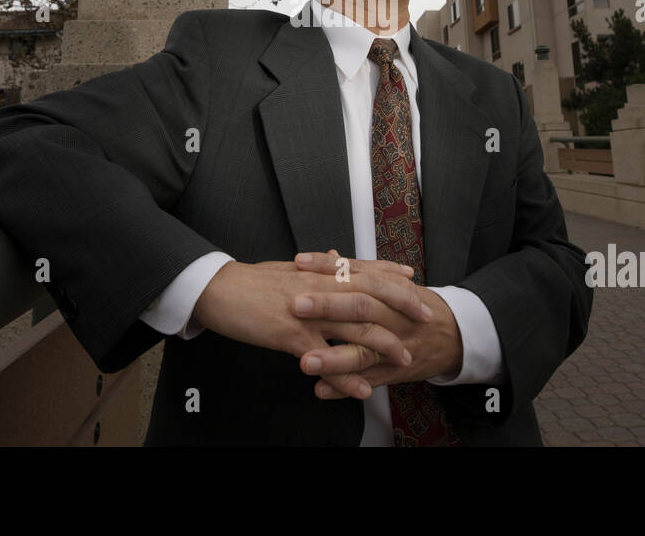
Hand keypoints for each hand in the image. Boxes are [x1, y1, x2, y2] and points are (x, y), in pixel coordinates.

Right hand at [190, 254, 432, 399]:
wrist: (218, 290)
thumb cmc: (251, 282)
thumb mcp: (288, 271)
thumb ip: (316, 268)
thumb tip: (335, 256)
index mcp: (319, 273)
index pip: (364, 270)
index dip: (391, 276)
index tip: (414, 281)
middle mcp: (320, 288)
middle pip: (371, 295)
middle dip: (403, 306)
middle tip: (426, 318)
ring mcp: (308, 312)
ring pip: (356, 328)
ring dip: (384, 345)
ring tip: (405, 360)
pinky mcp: (292, 335)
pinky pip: (326, 358)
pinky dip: (347, 375)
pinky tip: (362, 388)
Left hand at [291, 250, 463, 399]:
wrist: (456, 334)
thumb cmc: (417, 306)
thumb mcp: (394, 284)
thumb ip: (361, 272)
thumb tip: (331, 255)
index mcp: (389, 289)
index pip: (356, 273)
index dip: (327, 268)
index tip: (299, 264)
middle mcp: (393, 315)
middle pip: (360, 307)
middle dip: (327, 306)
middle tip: (295, 305)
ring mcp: (395, 345)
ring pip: (364, 351)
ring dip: (333, 358)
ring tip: (304, 360)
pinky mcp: (396, 371)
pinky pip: (370, 381)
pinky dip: (345, 387)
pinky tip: (321, 390)